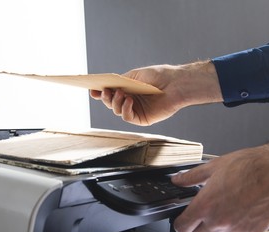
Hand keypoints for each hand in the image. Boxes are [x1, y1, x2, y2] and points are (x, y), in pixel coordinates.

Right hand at [90, 61, 222, 125]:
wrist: (176, 83)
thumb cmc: (159, 76)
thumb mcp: (135, 75)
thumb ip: (120, 81)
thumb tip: (105, 86)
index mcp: (128, 90)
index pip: (110, 93)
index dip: (100, 92)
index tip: (92, 89)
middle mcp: (130, 101)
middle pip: (110, 103)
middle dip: (105, 97)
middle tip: (105, 90)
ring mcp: (136, 110)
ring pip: (116, 111)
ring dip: (115, 102)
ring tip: (121, 93)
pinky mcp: (143, 119)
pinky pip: (127, 117)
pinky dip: (125, 109)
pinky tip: (129, 100)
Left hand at [171, 134, 268, 231]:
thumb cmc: (248, 167)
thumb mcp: (213, 166)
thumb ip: (191, 177)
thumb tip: (177, 180)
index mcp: (205, 205)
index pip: (182, 227)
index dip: (180, 223)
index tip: (183, 219)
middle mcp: (218, 222)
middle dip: (194, 230)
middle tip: (199, 219)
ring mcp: (235, 231)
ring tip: (218, 218)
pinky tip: (234, 219)